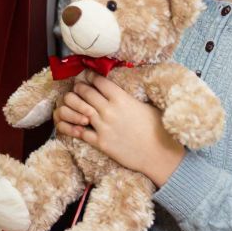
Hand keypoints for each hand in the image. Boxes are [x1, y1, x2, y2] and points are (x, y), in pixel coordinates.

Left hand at [54, 76, 184, 186]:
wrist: (159, 155)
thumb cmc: (157, 129)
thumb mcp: (146, 106)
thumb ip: (128, 97)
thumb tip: (118, 90)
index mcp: (122, 99)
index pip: (99, 81)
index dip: (91, 76)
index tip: (88, 75)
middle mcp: (109, 111)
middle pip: (86, 92)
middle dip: (80, 87)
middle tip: (78, 86)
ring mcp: (104, 127)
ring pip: (79, 109)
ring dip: (74, 103)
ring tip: (73, 101)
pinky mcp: (101, 143)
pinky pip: (80, 132)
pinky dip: (73, 126)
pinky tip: (72, 122)